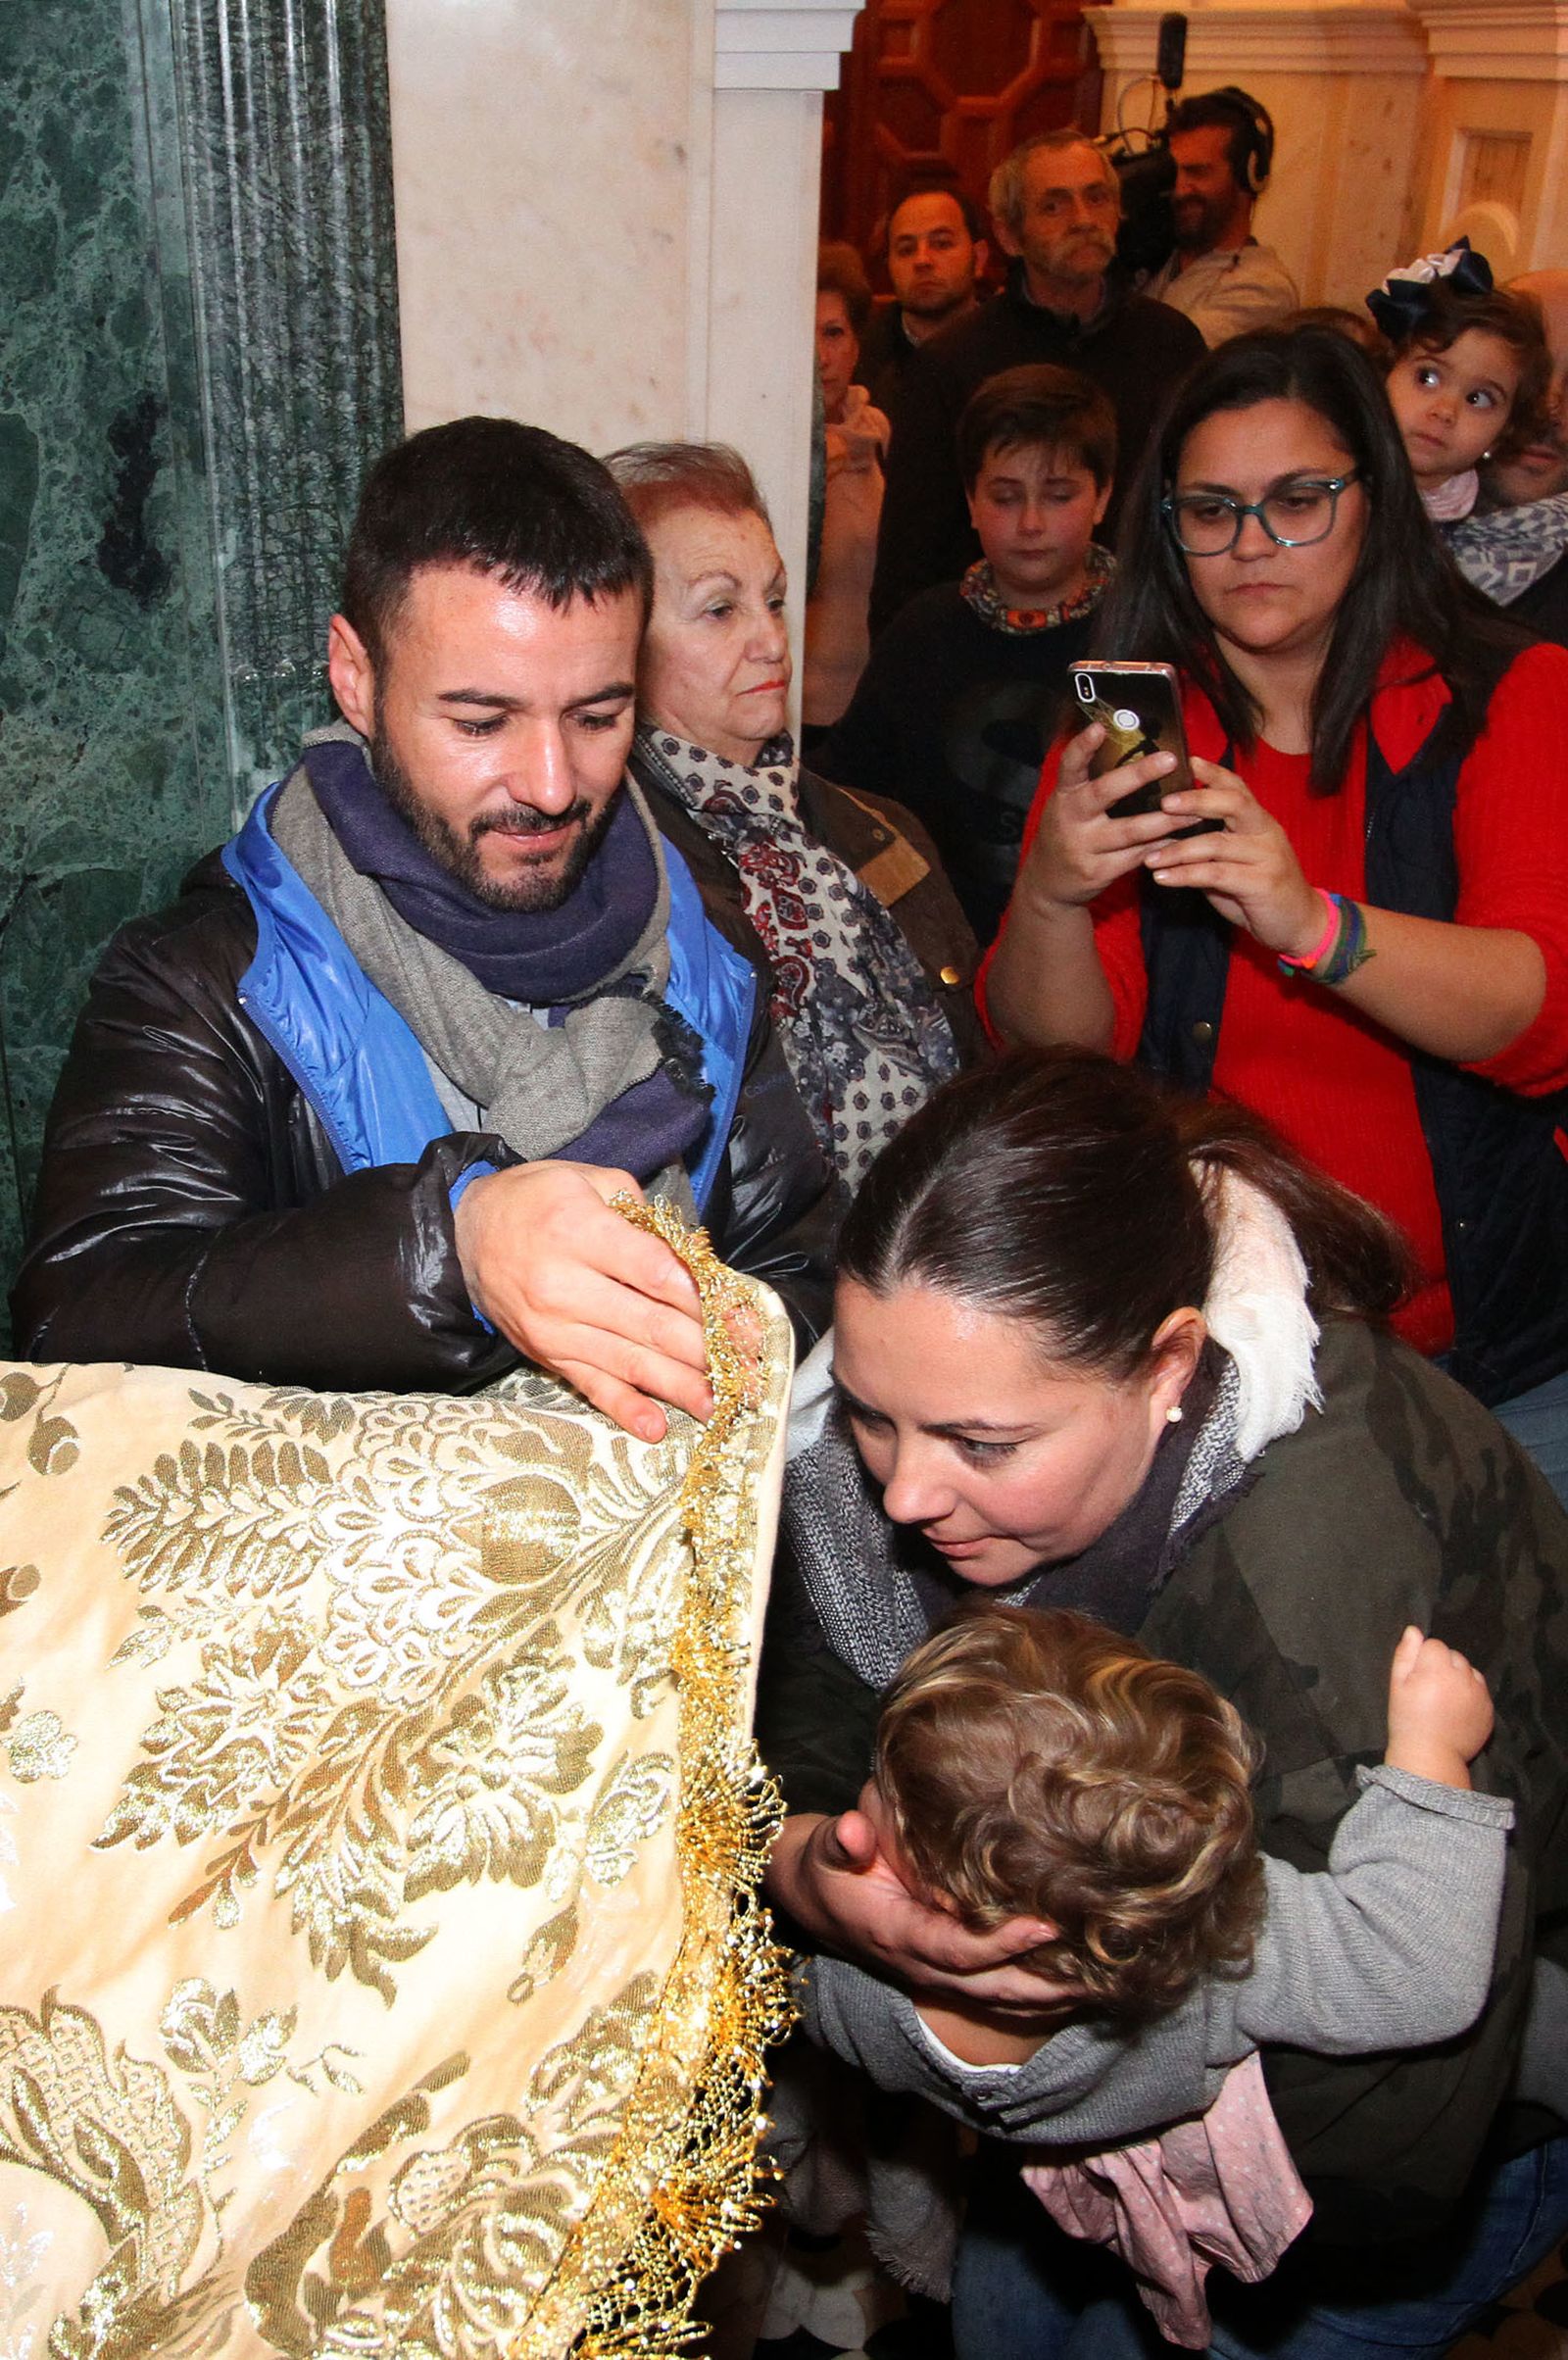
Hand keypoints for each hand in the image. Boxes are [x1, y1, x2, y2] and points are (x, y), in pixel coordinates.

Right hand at [453, 1161, 710, 1441]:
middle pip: (646, 1321)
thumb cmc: (538, 1200)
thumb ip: (640, 1212)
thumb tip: (688, 1254)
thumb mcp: (588, 1180)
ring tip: (717, 1403)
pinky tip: (654, 1427)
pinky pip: (590, 1385)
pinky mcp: (548, 1354)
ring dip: (677, 1385)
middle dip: (703, 1346)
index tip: (736, 1313)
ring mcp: (554, 1326)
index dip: (697, 1294)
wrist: (467, 1234)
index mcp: (577, 1230)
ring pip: (626, 1359)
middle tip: (747, 1364)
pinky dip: (623, 1408)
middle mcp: (563, 1284)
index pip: (650, 1269)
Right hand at [766, 1811, 1077, 2013]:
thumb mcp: (825, 1850)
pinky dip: (1036, 1995)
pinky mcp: (948, 1973)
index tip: (1047, 1925)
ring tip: (1102, 1986)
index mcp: (898, 1935)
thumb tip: (853, 1830)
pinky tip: (1075, 1985)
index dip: (1004, 1944)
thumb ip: (840, 1841)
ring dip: (1049, 1997)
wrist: (817, 1899)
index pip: (958, 1949)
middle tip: (1098, 1972)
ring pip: (1000, 1999)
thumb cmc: (829, 1868)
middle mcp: (922, 1965)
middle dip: (1046, 1986)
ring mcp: (937, 1976)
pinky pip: (997, 1994)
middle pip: (992, 1988)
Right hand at [1017, 723, 1187, 912]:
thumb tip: (1136, 750)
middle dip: (1138, 775)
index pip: (1069, 766)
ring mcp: (1084, 847)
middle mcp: (1071, 819)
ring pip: (1130, 831)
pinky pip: (1136, 857)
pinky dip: (1162, 847)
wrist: (1048, 885)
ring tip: (1196, 809)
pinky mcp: (1098, 872)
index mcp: (1064, 796)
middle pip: (1104, 793)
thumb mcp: (1069, 806)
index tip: (1099, 727)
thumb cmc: (1068, 833)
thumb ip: (1092, 784)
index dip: (1082, 746)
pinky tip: (1182, 839)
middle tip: (1170, 759)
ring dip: (1167, 820)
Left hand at [1143, 757, 1325, 957]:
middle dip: (1196, 800)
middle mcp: (1266, 832)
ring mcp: (1267, 856)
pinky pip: (1216, 874)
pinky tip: (1163, 879)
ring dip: (1178, 849)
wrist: (1299, 924)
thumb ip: (1211, 847)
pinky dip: (1185, 875)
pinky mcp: (1262, 883)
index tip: (1189, 761)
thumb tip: (1169, 835)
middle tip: (1164, 803)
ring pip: (1217, 843)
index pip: (1238, 788)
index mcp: (1260, 822)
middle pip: (1233, 804)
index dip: (1215, 773)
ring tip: (1149, 857)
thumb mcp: (1236, 864)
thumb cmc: (1261, 891)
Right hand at [1385, 1625, 1493, 1787]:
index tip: (1417, 1679)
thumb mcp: (1397, 1686)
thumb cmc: (1408, 1720)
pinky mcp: (1488, 1708)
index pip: (1434, 1645)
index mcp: (1437, 1668)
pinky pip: (1480, 1689)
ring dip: (1459, 1677)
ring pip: (1469, 1670)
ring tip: (1445, 1699)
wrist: (1430, 1756)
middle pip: (1453, 1656)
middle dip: (1443, 1666)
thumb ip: (1406, 1655)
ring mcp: (1478, 1692)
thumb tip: (1413, 1630)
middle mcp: (1462, 1676)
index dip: (1422, 1660)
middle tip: (1430, 1690)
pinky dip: (1470, 1693)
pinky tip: (1457, 1709)